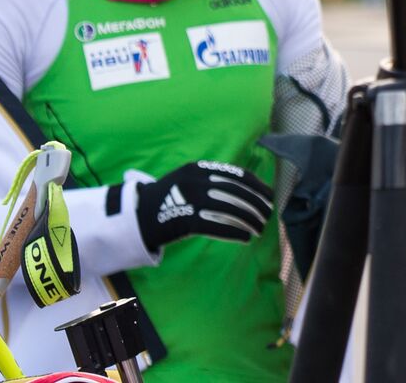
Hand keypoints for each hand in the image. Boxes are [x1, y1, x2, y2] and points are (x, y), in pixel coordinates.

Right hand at [134, 160, 272, 251]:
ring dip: (250, 220)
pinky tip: (246, 238)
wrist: (135, 215)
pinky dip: (235, 232)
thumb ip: (212, 181)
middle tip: (268, 215)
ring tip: (260, 229)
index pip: (238, 175)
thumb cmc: (168, 199)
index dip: (257, 186)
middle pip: (238, 193)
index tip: (270, 196)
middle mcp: (197, 180)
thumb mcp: (188, 180)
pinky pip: (217, 226)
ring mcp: (190, 199)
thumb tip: (246, 191)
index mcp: (200, 168)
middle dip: (257, 205)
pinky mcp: (185, 219)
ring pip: (231, 210)